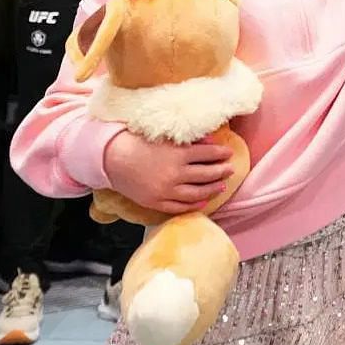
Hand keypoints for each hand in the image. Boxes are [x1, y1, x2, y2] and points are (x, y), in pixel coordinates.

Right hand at [104, 131, 236, 214]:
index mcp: (178, 154)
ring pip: (197, 193)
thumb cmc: (138, 143)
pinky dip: (194, 205)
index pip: (208, 155)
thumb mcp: (165, 137)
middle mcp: (175, 174)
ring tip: (222, 185)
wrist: (113, 159)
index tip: (229, 153)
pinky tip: (203, 201)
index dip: (221, 154)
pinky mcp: (157, 202)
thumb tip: (211, 142)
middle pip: (206, 175)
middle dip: (221, 171)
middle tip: (230, 169)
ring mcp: (166, 190)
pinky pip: (180, 206)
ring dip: (213, 189)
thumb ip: (188, 141)